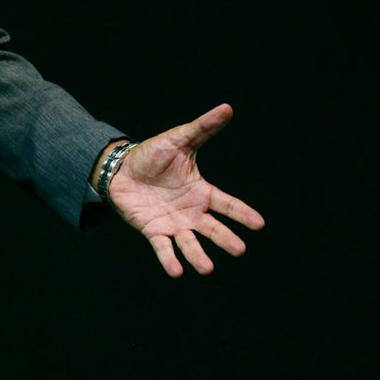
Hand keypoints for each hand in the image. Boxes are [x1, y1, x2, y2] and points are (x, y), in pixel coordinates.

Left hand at [106, 103, 264, 277]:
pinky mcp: (153, 231)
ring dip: (198, 256)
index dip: (242, 214)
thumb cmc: (152, 155)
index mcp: (201, 192)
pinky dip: (169, 260)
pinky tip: (176, 272)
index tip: (259, 224)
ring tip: (207, 268)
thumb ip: (202, 128)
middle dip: (225, 239)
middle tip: (239, 249)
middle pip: (212, 229)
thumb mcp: (178, 140)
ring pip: (189, 244)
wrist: (120, 169)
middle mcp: (191, 212)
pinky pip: (163, 248)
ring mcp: (173, 224)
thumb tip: (227, 108)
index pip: (226, 204)